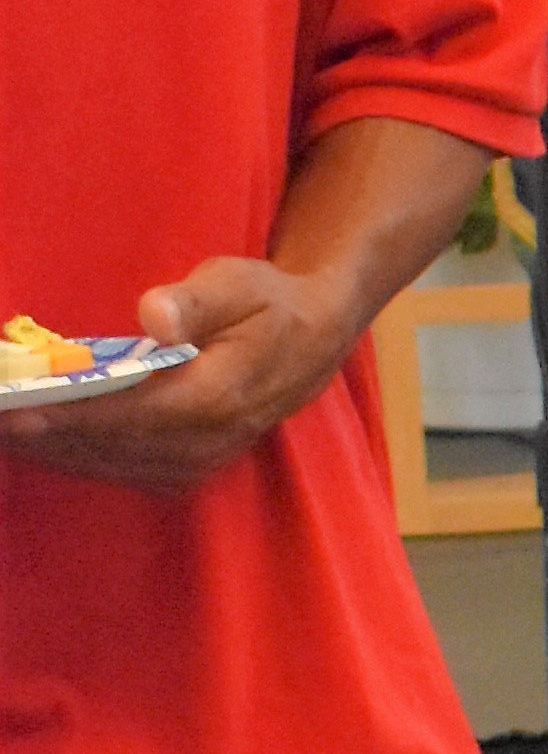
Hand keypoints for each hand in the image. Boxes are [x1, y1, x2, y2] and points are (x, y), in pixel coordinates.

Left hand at [0, 253, 354, 490]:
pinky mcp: (188, 468)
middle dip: (47, 435)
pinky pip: (123, 471)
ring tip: (7, 429)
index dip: (73, 415)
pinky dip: (79, 458)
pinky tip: (42, 440)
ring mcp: (199, 461)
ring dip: (54, 450)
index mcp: (217, 397)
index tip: (20, 408)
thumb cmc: (268, 304)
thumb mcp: (238, 282)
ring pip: (112, 464)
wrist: (312, 340)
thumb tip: (154, 317)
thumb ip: (195, 300)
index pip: (131, 413)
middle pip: (112, 446)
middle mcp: (207, 441)